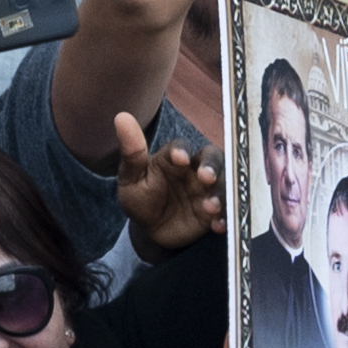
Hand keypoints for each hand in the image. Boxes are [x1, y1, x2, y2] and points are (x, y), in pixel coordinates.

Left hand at [115, 111, 224, 253]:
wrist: (151, 230)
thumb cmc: (140, 198)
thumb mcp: (131, 178)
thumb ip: (132, 153)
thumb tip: (121, 117)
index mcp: (174, 157)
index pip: (180, 147)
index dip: (182, 151)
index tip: (179, 158)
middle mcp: (195, 168)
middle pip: (212, 158)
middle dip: (212, 166)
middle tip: (206, 177)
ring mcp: (207, 189)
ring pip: (222, 183)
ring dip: (219, 193)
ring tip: (211, 207)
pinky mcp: (215, 210)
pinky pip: (225, 210)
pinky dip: (225, 217)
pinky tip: (218, 226)